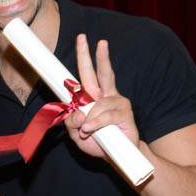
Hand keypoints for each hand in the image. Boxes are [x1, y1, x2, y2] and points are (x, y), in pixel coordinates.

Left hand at [64, 34, 138, 157]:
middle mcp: (106, 95)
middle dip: (98, 56)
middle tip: (96, 40)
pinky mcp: (125, 114)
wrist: (116, 158)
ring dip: (88, 119)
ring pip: (97, 103)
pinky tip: (91, 130)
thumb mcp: (75, 134)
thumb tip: (77, 113)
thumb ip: (70, 122)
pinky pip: (104, 115)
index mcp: (93, 96)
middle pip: (101, 71)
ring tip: (87, 131)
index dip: (84, 56)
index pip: (87, 73)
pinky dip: (95, 124)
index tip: (81, 38)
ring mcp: (118, 102)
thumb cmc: (96, 142)